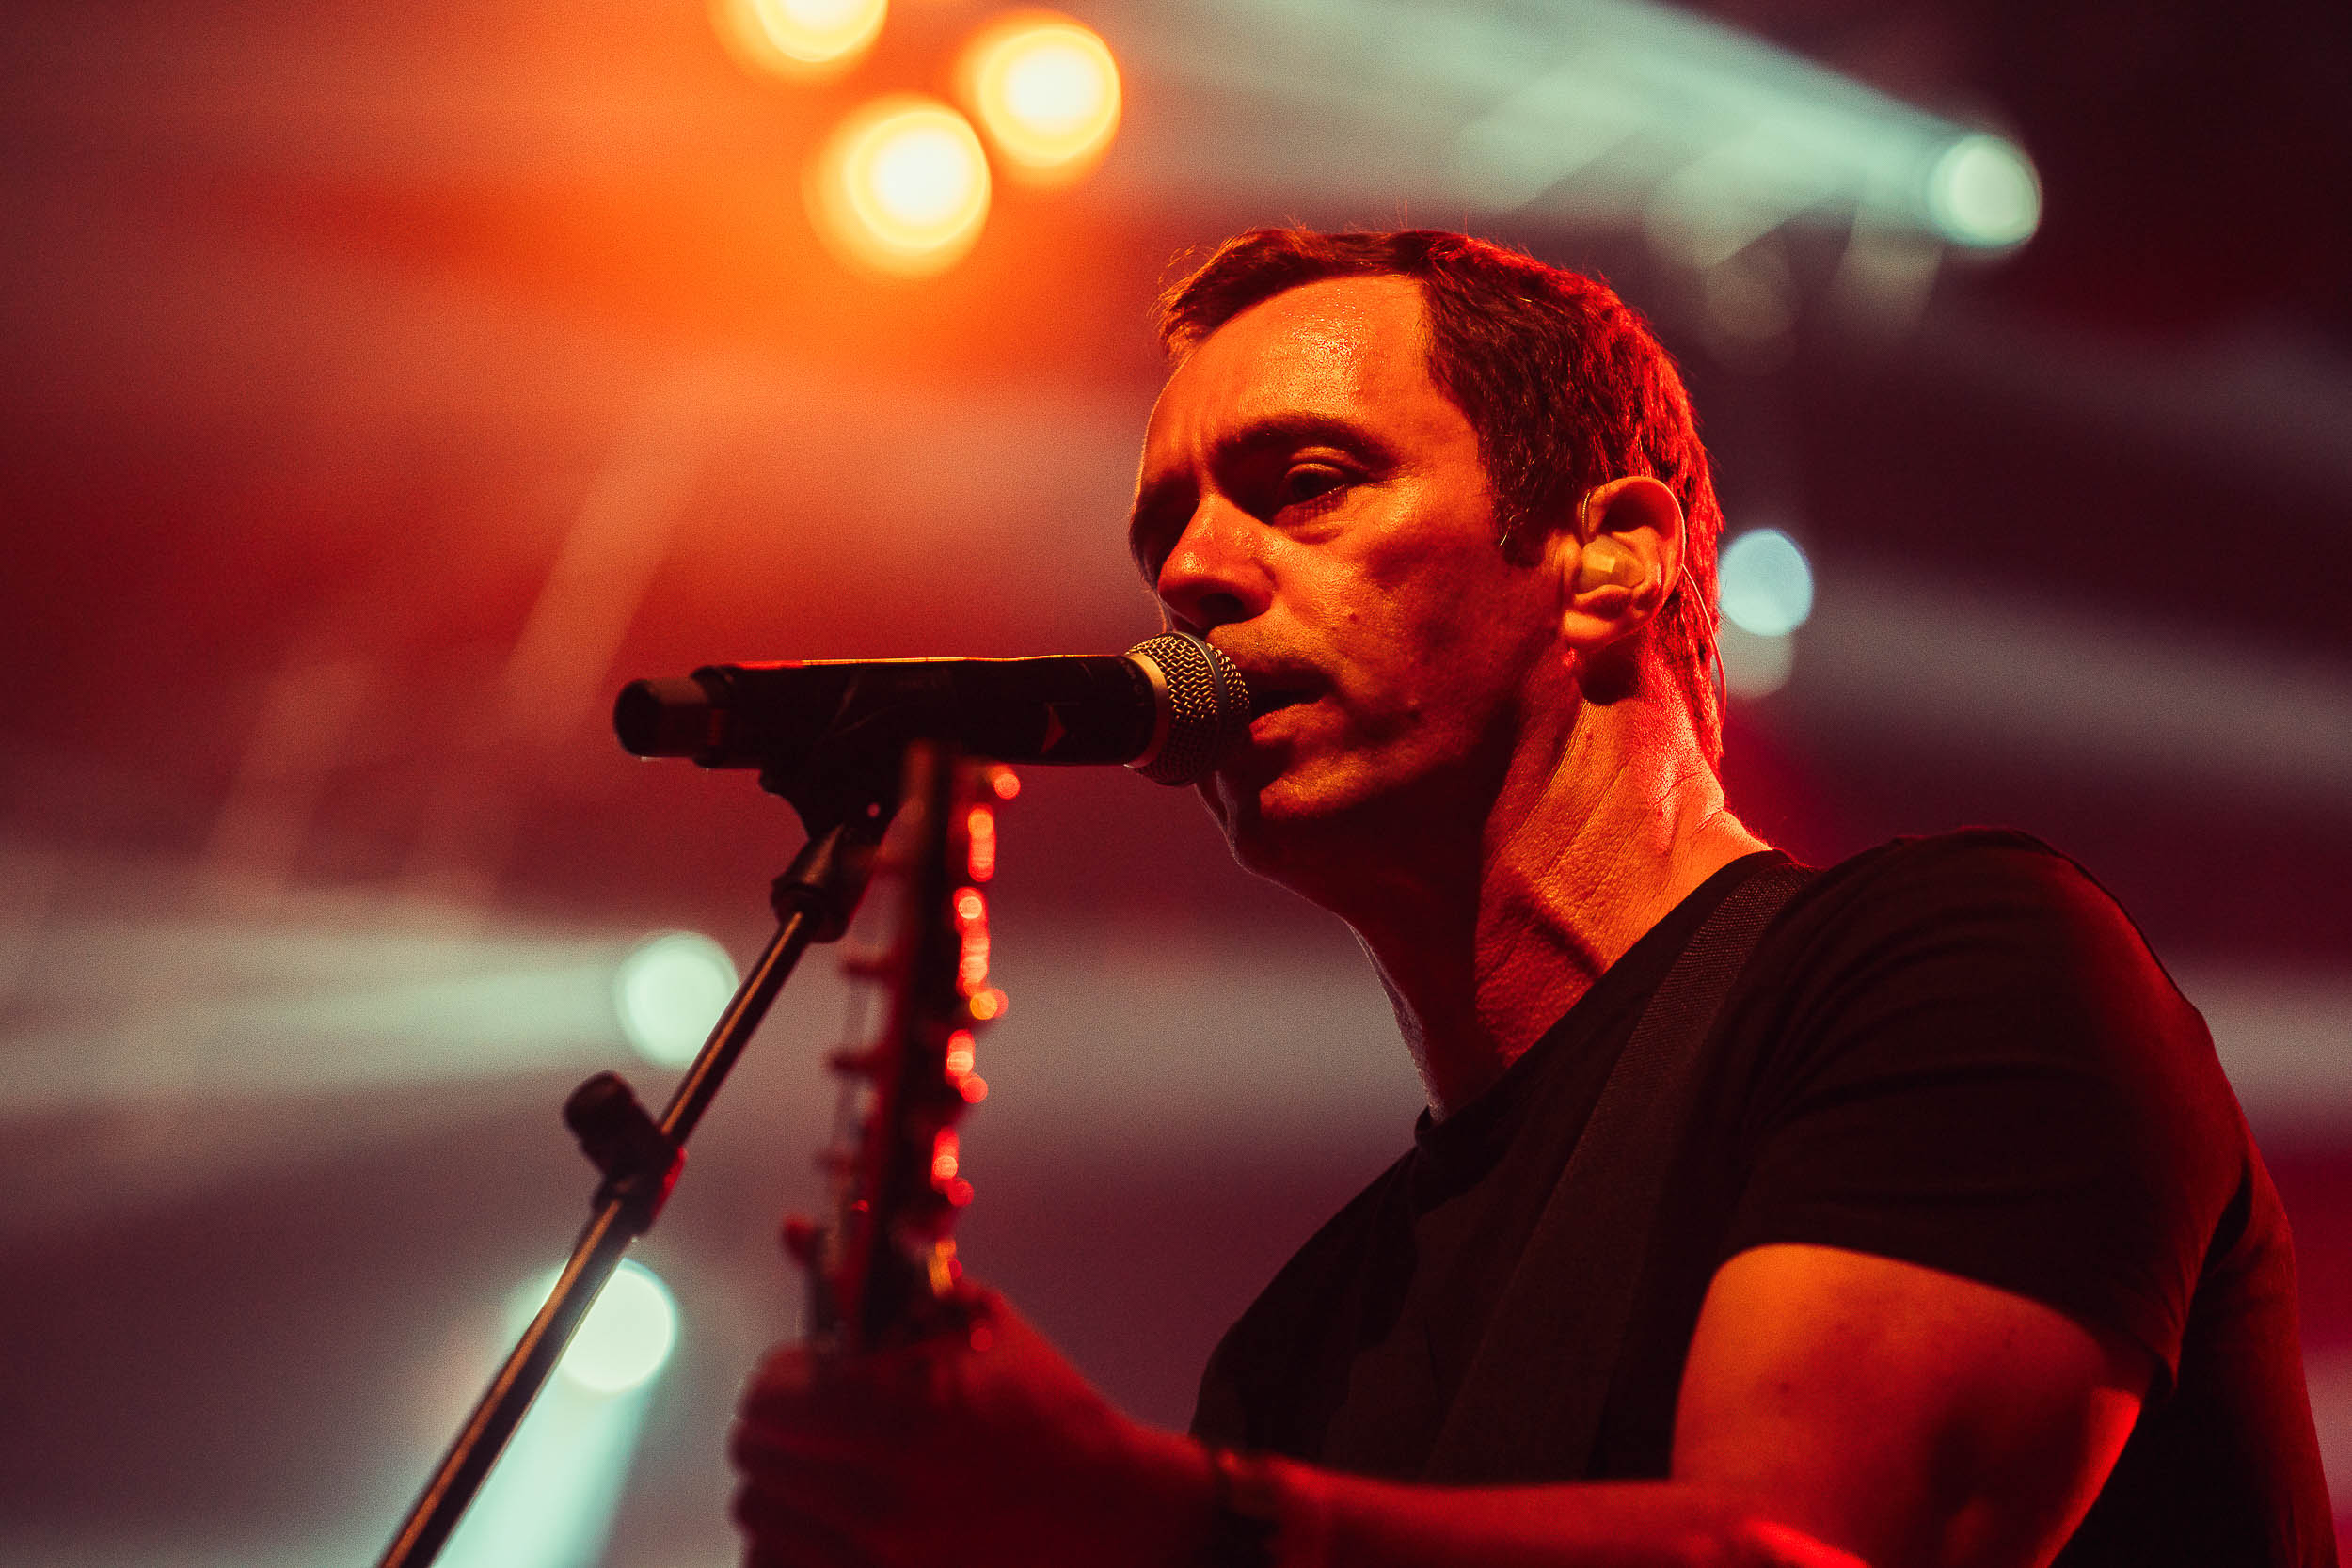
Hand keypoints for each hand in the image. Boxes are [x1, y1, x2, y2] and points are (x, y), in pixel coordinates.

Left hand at [729, 1288, 1210, 1567]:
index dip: (788, 1376)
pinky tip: (835, 1521)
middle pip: (753, 1457)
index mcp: (900, 1414)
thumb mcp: (972, 1320)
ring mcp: (879, 1559)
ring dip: (782, 1488)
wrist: (1113, 1511)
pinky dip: (792, 1542)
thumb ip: (875, 1279)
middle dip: (780, 1427)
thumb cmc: (1046, 1408)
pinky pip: (776, 1567)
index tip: (816, 1375)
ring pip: (756, 1518)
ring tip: (831, 1472)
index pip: (767, 1397)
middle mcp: (881, 1496)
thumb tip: (792, 1231)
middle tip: (821, 1420)